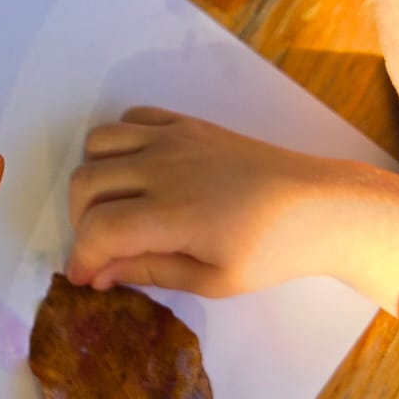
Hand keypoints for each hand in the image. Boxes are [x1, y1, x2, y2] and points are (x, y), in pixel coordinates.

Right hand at [65, 106, 336, 295]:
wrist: (319, 206)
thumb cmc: (272, 252)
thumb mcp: (214, 280)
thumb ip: (151, 272)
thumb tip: (100, 274)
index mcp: (172, 214)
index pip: (98, 230)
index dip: (80, 257)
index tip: (83, 277)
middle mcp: (163, 167)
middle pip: (85, 183)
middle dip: (80, 221)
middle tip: (101, 247)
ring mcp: (173, 138)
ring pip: (98, 143)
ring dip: (94, 178)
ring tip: (115, 205)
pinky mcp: (186, 124)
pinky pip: (131, 118)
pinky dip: (119, 143)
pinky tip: (137, 171)